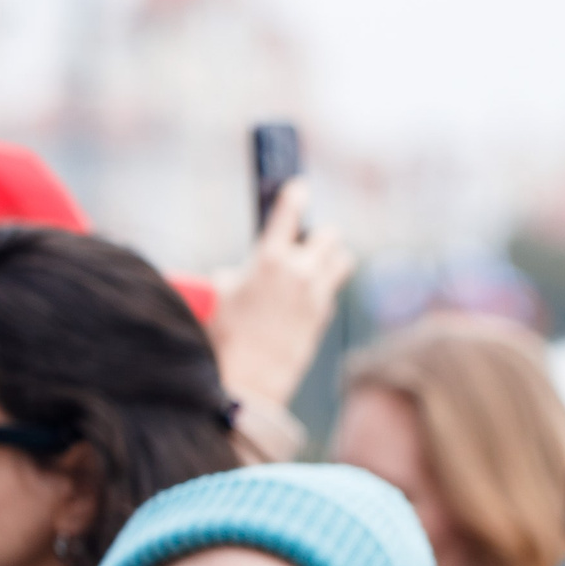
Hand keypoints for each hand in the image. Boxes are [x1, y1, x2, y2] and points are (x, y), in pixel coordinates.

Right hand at [208, 178, 352, 453]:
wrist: (248, 377)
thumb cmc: (226, 334)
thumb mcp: (221, 292)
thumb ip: (240, 273)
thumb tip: (243, 273)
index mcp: (269, 259)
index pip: (289, 213)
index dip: (295, 196)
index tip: (299, 188)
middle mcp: (299, 272)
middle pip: (329, 235)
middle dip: (320, 235)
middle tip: (308, 240)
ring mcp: (317, 295)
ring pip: (343, 260)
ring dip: (332, 257)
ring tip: (318, 262)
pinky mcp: (324, 316)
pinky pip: (332, 290)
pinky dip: (324, 288)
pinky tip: (308, 296)